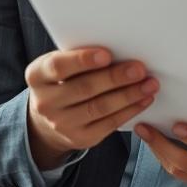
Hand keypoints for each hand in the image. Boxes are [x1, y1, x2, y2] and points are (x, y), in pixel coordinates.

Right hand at [25, 46, 157, 169]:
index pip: (58, 67)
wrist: (49, 119)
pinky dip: (130, 110)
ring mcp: (62, 124)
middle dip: (115, 77)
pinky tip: (144, 99)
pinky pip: (109, 123)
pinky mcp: (81, 139)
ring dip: (129, 94)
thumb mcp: (60, 66)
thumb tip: (119, 48)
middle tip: (139, 68)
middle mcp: (45, 102)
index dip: (83, 60)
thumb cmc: (62, 81)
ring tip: (149, 83)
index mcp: (37, 76)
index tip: (107, 54)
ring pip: (100, 107)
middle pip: (84, 88)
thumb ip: (79, 57)